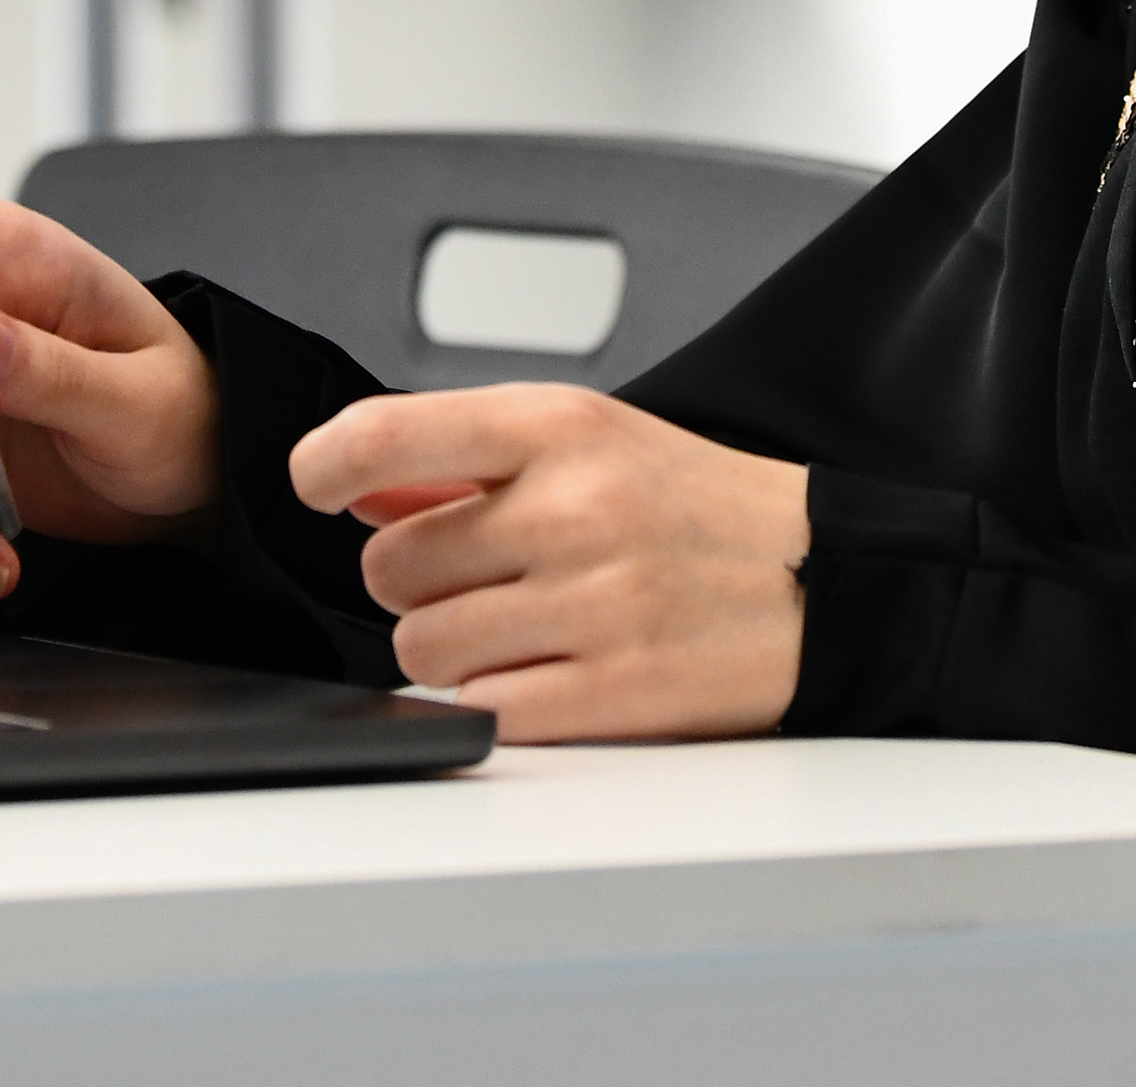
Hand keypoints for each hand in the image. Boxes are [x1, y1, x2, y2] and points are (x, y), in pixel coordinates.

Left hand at [293, 385, 808, 740]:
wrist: (820, 581)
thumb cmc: (690, 505)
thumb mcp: (588, 440)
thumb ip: (464, 460)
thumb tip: (357, 485)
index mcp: (560, 427)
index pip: (387, 433)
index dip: (324, 464)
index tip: (315, 484)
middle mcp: (574, 508)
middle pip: (390, 566)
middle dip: (416, 581)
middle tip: (480, 576)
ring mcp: (595, 603)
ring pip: (421, 647)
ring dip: (449, 646)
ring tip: (517, 625)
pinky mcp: (614, 692)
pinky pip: (482, 707)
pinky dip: (499, 697)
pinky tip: (550, 668)